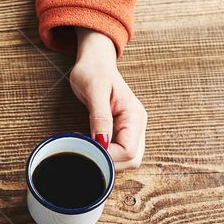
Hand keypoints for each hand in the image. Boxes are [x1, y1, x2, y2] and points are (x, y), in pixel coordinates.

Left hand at [69, 28, 146, 170]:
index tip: (88, 148)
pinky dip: (106, 155)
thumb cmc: (93, 71)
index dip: (109, 156)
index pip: (129, 151)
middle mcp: (138, 125)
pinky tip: (91, 145)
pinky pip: (119, 153)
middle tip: (85, 150)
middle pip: (132, 160)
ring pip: (127, 160)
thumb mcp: (94, 89)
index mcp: (134, 115)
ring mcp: (132, 129)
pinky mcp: (123, 132)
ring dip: (107, 160)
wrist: (96, 62)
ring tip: (87, 146)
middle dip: (109, 162)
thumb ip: (99, 116)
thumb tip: (103, 142)